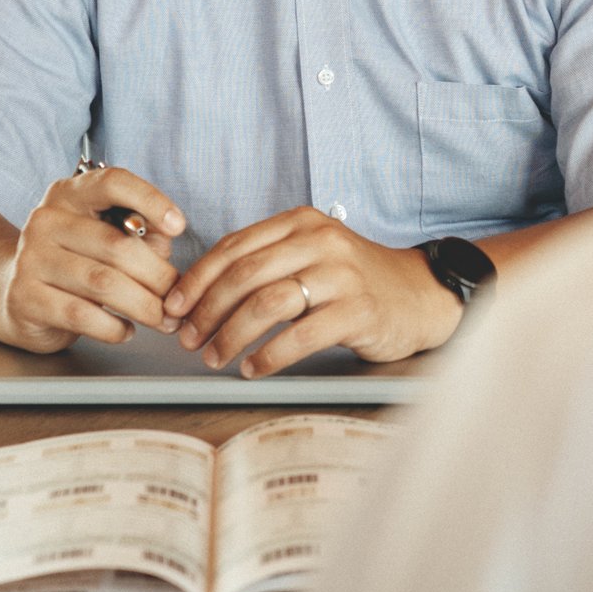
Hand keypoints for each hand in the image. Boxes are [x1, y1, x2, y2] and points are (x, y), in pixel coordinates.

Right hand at [0, 166, 186, 352]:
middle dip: (157, 276)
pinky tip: (126, 330)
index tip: (178, 226)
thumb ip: (138, 236)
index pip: (113, 183)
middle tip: (177, 298)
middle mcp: (46, 220)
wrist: (13, 295)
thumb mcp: (105, 238)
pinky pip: (81, 315)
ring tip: (162, 319)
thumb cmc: (74, 263)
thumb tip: (164, 246)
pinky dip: (113, 328)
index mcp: (70, 194)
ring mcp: (30, 258)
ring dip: (143, 306)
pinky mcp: (24, 297)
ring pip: (102, 282)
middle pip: (116, 244)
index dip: (150, 200)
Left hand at [166, 207, 463, 377]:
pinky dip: (269, 356)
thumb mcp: (311, 256)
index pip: (234, 247)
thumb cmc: (354, 281)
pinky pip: (301, 335)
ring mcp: (342, 275)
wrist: (420, 295)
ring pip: (268, 302)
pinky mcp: (359, 310)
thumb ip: (266, 264)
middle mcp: (321, 241)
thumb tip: (199, 296)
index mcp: (301, 223)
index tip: (172, 307)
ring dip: (231, 334)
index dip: (196, 279)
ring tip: (215, 357)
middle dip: (207, 310)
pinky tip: (254, 369)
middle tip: (188, 338)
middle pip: (245, 274)